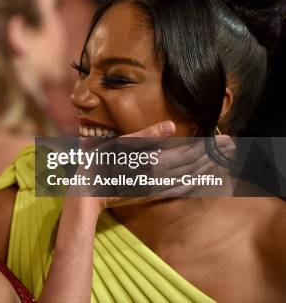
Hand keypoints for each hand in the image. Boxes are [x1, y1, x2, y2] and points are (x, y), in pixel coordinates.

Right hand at [67, 121, 234, 212]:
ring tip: (221, 160)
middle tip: (232, 146)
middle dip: (213, 154)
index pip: (189, 153)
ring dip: (206, 168)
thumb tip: (170, 125)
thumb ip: (146, 135)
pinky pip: (176, 189)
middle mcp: (159, 176)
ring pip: (188, 177)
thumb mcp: (119, 144)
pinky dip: (192, 184)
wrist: (88, 194)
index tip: (226, 139)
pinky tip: (199, 181)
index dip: (208, 146)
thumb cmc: (99, 165)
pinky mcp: (149, 194)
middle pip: (193, 164)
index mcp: (154, 161)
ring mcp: (155, 187)